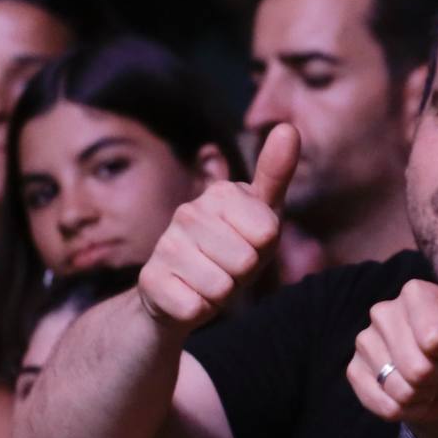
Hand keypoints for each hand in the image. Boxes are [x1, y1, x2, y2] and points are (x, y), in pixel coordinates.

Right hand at [138, 123, 298, 331]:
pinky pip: (197, 307)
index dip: (265, 248)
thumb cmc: (230, 253)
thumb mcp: (262, 218)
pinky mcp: (150, 282)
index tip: (250, 243)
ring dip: (222, 293)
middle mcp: (187, 213)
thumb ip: (276, 176)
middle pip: (247, 259)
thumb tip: (288, 127)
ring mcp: (165, 246)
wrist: (179, 295)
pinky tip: (188, 298)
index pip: (267, 230)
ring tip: (209, 281)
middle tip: (228, 268)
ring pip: (222, 285)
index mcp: (220, 195)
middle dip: (244, 274)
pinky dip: (200, 310)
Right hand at [347, 203, 437, 437]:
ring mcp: (365, 341)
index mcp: (416, 291)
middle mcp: (383, 310)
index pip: (434, 339)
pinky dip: (406, 409)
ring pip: (399, 387)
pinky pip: (380, 401)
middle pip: (417, 368)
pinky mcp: (354, 371)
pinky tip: (417, 396)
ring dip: (428, 397)